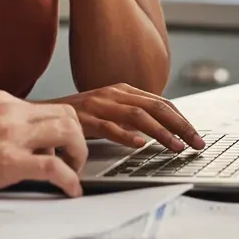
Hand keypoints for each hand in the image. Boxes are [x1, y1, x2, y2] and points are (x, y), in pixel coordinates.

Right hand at [0, 91, 87, 198]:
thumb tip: (7, 141)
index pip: (46, 107)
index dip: (59, 129)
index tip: (59, 146)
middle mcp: (9, 112)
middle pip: (66, 114)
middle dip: (77, 138)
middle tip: (72, 160)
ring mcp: (11, 135)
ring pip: (69, 132)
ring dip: (78, 155)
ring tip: (73, 173)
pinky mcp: (9, 162)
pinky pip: (54, 168)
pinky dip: (70, 180)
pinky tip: (70, 191)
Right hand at [50, 84, 204, 152]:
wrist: (42, 113)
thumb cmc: (78, 115)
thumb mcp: (109, 110)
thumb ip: (131, 116)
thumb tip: (160, 130)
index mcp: (123, 91)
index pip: (161, 102)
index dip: (182, 119)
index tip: (196, 135)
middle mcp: (114, 94)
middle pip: (156, 107)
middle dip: (180, 126)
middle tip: (196, 143)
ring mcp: (99, 105)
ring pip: (138, 116)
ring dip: (161, 133)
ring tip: (176, 147)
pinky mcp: (84, 118)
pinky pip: (109, 127)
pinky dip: (126, 136)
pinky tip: (139, 145)